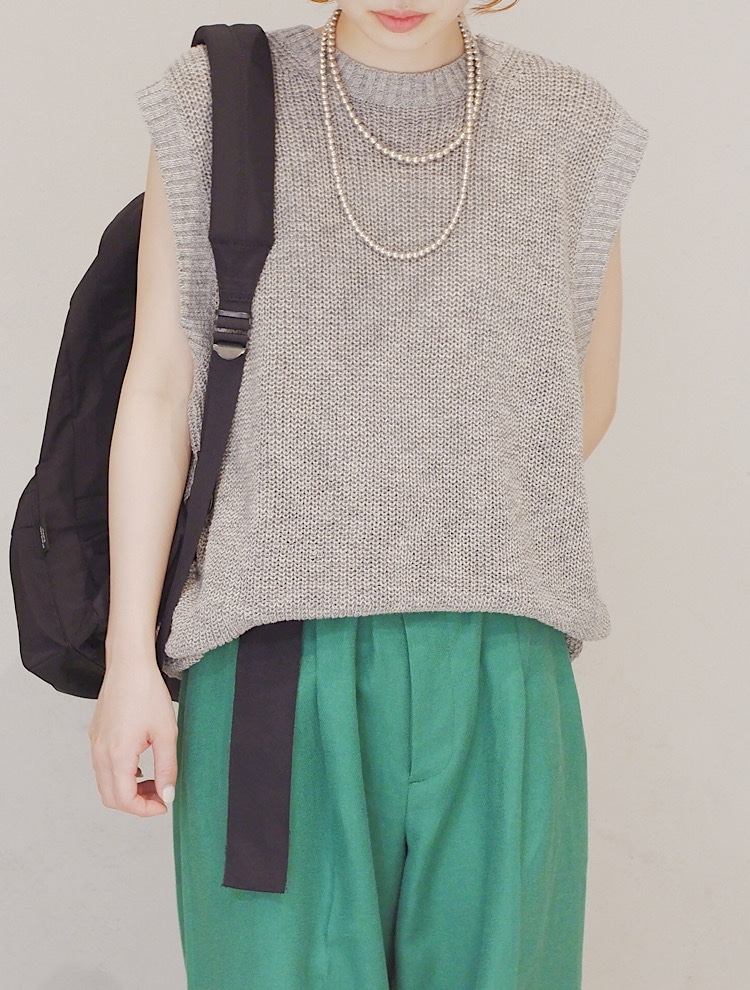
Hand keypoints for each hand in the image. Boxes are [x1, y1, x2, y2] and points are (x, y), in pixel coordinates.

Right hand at [88, 654, 177, 816]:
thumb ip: (167, 768)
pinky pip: (102, 768)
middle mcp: (100, 753)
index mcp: (117, 754)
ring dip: (127, 790)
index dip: (145, 810)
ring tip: (153, 780)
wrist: (129, 665)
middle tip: (160, 795)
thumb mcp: (166, 732)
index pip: (124, 800)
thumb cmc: (147, 693)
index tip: (164, 804)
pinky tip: (140, 766)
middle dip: (136, 804)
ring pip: (105, 784)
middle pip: (111, 798)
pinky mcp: (95, 736)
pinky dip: (119, 776)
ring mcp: (95, 744)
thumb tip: (167, 795)